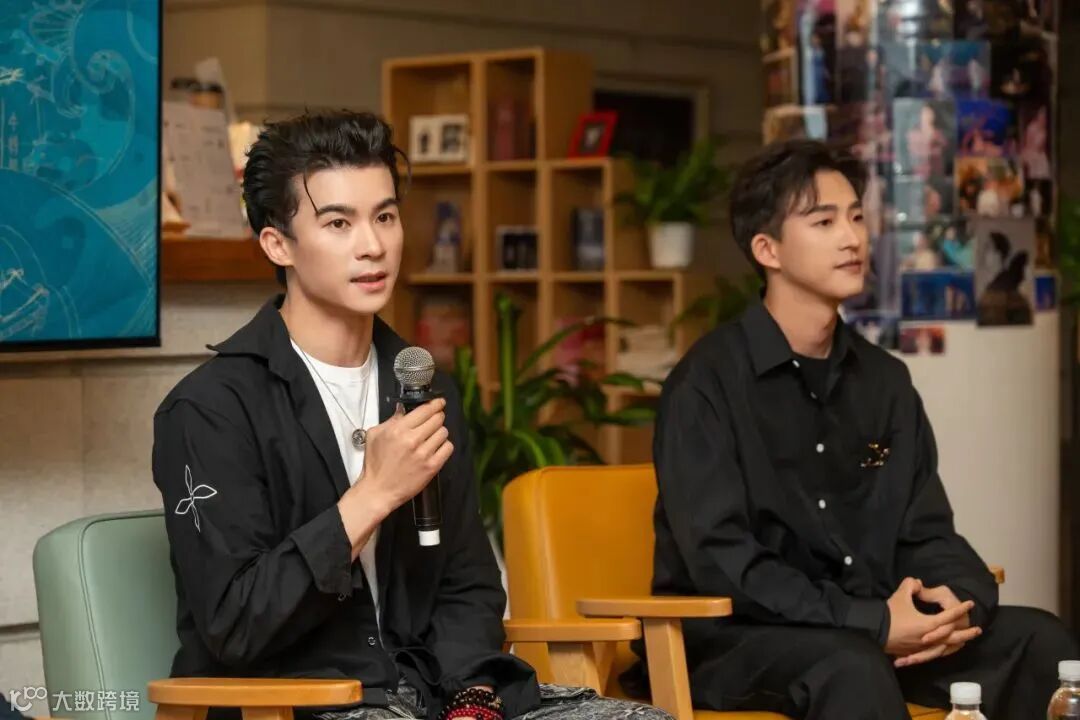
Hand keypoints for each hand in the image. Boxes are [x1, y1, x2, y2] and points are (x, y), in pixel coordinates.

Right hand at [338, 398, 451, 549]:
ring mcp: (423, 454)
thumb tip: (404, 409)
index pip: (425, 410)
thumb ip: (391, 420)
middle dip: (437, 417)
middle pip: (437, 419)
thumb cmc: (375, 464)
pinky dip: (444, 446)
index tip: (439, 402)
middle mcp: (412, 440)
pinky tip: (436, 448)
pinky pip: (448, 448)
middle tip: (435, 420)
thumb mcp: (375, 435)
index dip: (435, 404)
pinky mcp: (431, 467)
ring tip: (432, 437)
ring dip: (440, 432)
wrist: (378, 490)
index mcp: (398, 429)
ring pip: (444, 432)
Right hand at [885, 577, 976, 666]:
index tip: (970, 603)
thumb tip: (917, 582)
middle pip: (953, 637)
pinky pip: (933, 654)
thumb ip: (911, 585)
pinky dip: (942, 653)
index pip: (949, 616)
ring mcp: (923, 648)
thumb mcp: (900, 595)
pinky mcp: (915, 653)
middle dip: (966, 633)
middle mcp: (930, 638)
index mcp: (929, 624)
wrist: (874, 631)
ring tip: (965, 642)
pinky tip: (945, 650)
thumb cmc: (890, 614)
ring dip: (957, 644)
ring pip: (945, 648)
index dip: (960, 608)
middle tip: (978, 629)